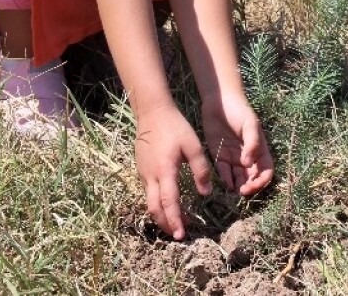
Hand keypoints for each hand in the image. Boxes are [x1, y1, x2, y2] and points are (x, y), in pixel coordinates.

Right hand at [134, 104, 213, 239]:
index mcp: (165, 171)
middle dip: (165, 224)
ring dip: (161, 215)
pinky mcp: (141, 169)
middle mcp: (150, 176)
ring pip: (149, 202)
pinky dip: (157, 202)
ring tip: (174, 222)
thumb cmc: (175, 127)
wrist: (152, 112)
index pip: (169, 203)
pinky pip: (147, 192)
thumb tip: (206, 193)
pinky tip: (166, 202)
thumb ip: (201, 170)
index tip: (182, 235)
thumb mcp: (193, 146)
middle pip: (154, 209)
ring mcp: (143, 173)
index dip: (175, 220)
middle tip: (177, 234)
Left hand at [201, 92, 274, 196]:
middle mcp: (248, 156)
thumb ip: (252, 143)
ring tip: (232, 190)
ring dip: (237, 186)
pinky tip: (224, 183)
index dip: (262, 181)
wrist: (219, 101)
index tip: (253, 185)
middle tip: (242, 191)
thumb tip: (248, 163)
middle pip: (252, 178)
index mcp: (259, 149)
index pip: (266, 171)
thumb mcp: (250, 124)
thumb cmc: (239, 110)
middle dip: (249, 187)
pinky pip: (223, 172)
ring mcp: (234, 157)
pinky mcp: (219, 156)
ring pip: (238, 178)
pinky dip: (225, 180)